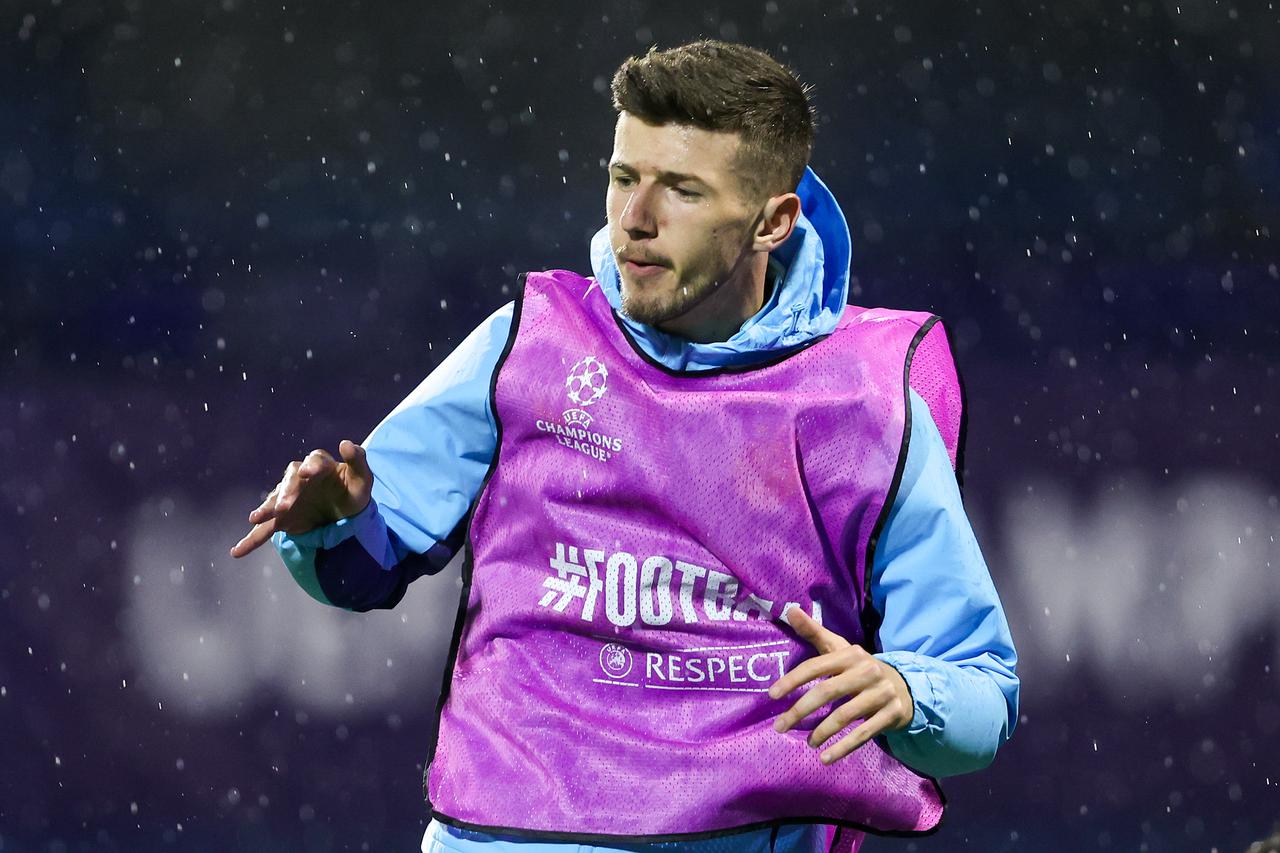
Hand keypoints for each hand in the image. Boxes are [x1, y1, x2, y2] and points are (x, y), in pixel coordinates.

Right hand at [229, 440, 373, 557]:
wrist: (347, 514)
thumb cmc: (354, 491)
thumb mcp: (363, 478)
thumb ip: (358, 460)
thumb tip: (345, 443)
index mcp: (320, 465)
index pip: (313, 461)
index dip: (310, 466)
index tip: (307, 473)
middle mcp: (300, 479)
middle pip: (290, 480)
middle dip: (287, 491)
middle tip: (285, 505)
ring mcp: (288, 498)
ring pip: (274, 502)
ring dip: (266, 509)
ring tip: (256, 518)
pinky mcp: (283, 518)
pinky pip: (265, 529)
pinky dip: (252, 540)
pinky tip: (237, 551)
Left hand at [768, 607, 913, 764]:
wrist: (904, 685)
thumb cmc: (860, 667)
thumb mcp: (839, 649)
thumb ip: (814, 632)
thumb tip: (790, 609)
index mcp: (850, 654)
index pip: (815, 667)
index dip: (792, 680)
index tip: (772, 696)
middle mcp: (866, 671)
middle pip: (827, 692)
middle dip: (800, 711)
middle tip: (780, 726)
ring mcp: (881, 694)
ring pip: (845, 716)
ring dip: (822, 732)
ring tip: (807, 742)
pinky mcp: (891, 714)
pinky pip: (863, 734)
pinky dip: (843, 748)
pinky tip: (825, 758)